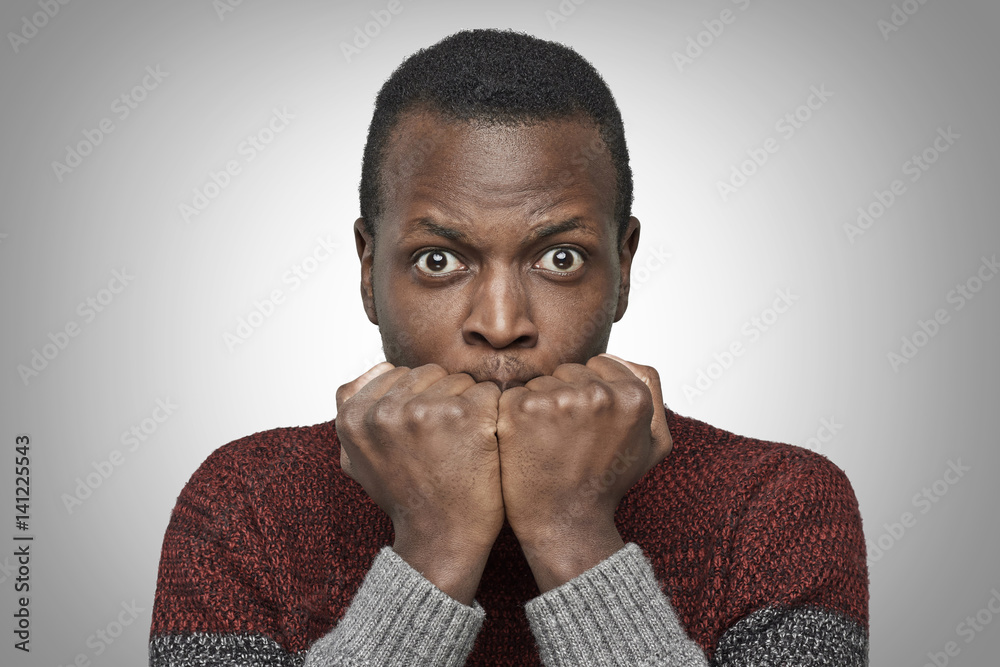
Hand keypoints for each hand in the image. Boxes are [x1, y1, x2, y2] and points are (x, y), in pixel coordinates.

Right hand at [335, 362, 502, 604]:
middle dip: (441, 398)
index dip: (415, 400)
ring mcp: (424, 410)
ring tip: (461, 443)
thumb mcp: (357, 460)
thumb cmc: (405, 497)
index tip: (421, 434)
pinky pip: (488, 391)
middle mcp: (384, 410)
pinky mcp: (464, 415)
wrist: (441, 537)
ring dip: (467, 405)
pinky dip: (492, 413)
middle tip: (444, 440)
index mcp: (354, 416)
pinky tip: (484, 442)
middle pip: (429, 373)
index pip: (396, 374)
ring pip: (459, 379)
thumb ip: (352, 414)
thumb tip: (371, 373)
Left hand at [496, 354, 670, 591]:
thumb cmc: (607, 482)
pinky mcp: (523, 408)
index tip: (587, 426)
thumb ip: (652, 393)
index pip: (599, 364)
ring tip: (548, 442)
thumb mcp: (653, 444)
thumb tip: (628, 359)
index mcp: (633, 396)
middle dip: (565, 396)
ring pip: (541, 381)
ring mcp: (559, 399)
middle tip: (568, 438)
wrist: (566, 521)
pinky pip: (514, 394)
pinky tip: (526, 442)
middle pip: (569, 371)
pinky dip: (514, 415)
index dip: (590, 393)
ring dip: (540, 405)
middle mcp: (599, 393)